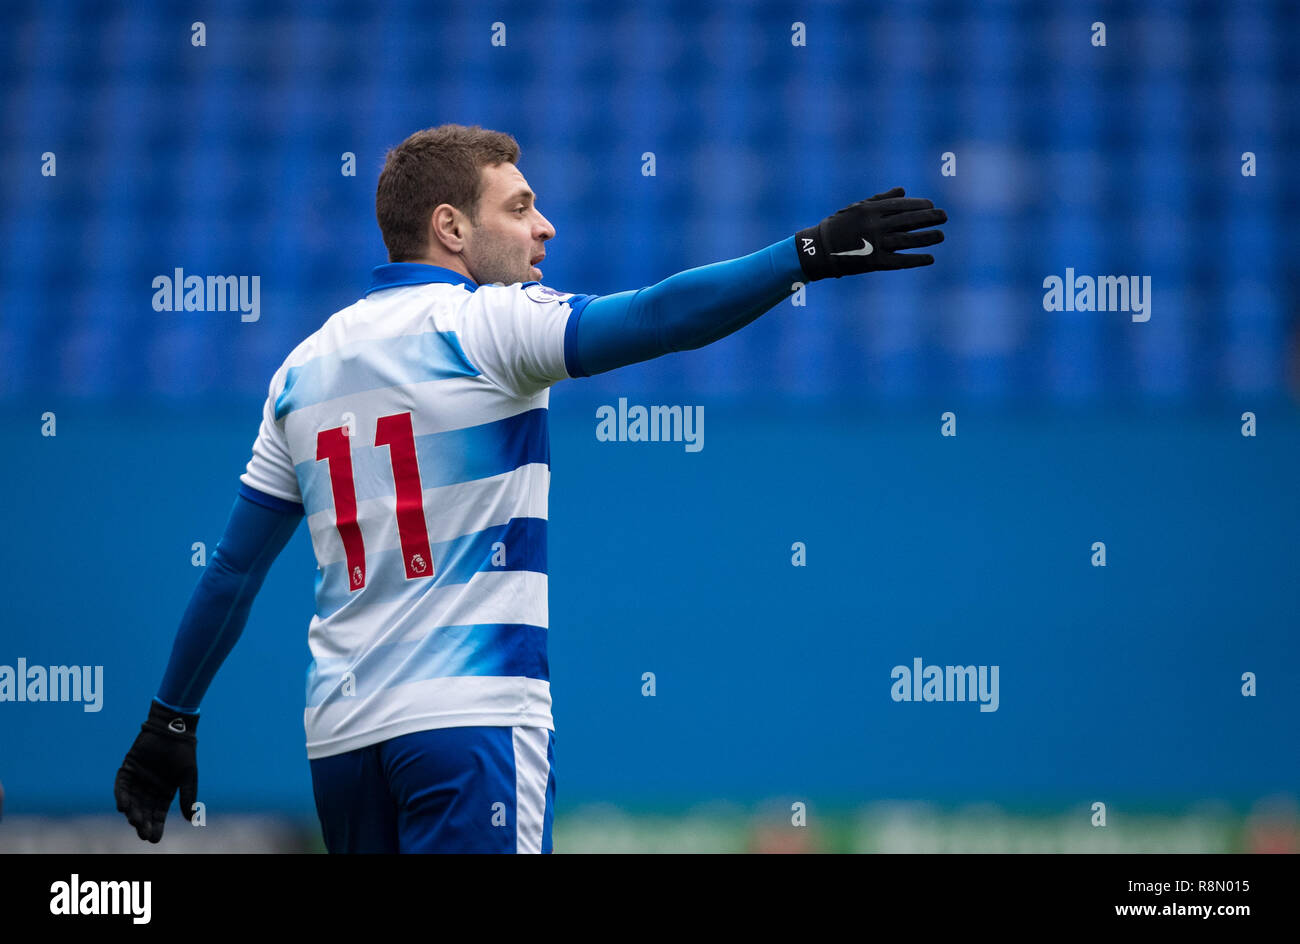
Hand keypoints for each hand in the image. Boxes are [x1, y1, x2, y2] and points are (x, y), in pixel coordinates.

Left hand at [114, 700, 199, 841]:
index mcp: (164, 792)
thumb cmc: (183, 752)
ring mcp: (137, 780)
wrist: (173, 729)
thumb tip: (191, 819)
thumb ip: (187, 797)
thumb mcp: (188, 777)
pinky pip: (122, 786)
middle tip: (143, 833)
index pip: (158, 814)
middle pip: (143, 810)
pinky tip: (123, 806)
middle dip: (143, 823)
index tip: (154, 839)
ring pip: (132, 801)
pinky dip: (121, 796)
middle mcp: (149, 789)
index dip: (156, 826)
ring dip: (132, 812)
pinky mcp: (127, 769)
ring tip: (134, 821)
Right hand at [795, 187, 946, 279]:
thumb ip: (880, 199)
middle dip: (929, 218)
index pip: (901, 206)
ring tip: (941, 235)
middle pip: (908, 221)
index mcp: (870, 210)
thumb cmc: (837, 226)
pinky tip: (929, 258)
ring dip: (927, 237)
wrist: (818, 250)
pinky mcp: (874, 263)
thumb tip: (903, 191)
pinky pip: (900, 261)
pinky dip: (916, 259)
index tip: (932, 206)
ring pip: (907, 240)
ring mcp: (875, 245)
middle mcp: (875, 226)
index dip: (919, 205)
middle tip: (944, 216)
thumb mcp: (856, 208)